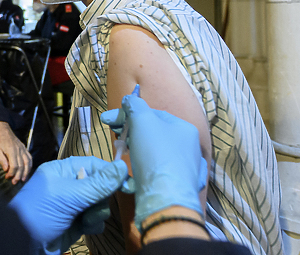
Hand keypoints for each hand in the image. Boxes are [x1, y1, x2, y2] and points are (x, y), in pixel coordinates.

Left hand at [0, 121, 31, 183]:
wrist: (4, 131)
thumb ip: (1, 159)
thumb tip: (6, 169)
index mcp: (12, 151)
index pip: (14, 165)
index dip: (11, 173)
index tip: (7, 177)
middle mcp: (19, 151)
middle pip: (21, 166)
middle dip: (18, 175)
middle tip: (14, 182)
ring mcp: (23, 150)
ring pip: (27, 163)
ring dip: (26, 172)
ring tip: (23, 179)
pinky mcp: (25, 149)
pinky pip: (30, 158)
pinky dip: (30, 165)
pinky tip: (28, 171)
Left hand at [8, 156, 127, 253]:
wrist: (26, 243)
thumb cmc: (42, 212)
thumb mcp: (70, 196)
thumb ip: (98, 184)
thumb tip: (122, 166)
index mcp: (62, 171)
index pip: (93, 164)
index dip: (110, 173)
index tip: (128, 183)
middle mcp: (68, 185)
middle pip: (99, 185)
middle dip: (100, 198)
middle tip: (93, 206)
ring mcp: (72, 204)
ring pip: (99, 204)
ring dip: (96, 213)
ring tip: (84, 220)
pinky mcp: (76, 221)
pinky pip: (95, 219)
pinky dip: (92, 224)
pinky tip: (83, 228)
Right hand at [100, 95, 207, 230]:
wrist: (166, 199)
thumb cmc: (155, 154)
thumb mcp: (142, 120)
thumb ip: (135, 105)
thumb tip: (130, 100)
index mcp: (185, 129)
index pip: (154, 114)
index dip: (129, 114)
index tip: (109, 120)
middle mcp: (190, 148)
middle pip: (155, 133)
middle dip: (132, 132)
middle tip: (115, 137)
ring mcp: (187, 169)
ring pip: (157, 153)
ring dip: (137, 150)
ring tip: (123, 154)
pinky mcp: (179, 188)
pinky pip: (160, 172)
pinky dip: (147, 169)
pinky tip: (137, 171)